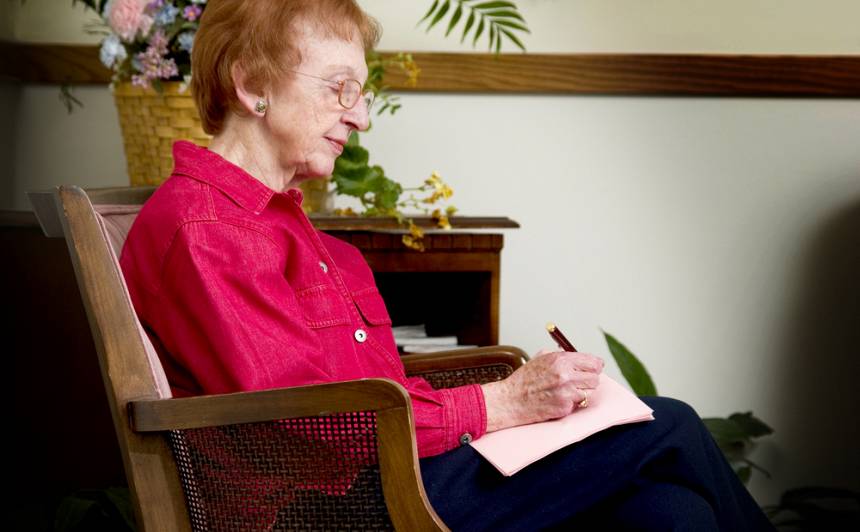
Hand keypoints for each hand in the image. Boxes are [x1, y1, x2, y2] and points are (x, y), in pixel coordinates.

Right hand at [482, 350, 603, 431]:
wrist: (511, 399)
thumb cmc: (524, 380)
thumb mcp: (541, 359)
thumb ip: (562, 356)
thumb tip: (581, 358)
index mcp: (561, 360)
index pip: (593, 362)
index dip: (596, 366)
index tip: (595, 368)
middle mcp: (566, 375)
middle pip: (595, 378)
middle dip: (589, 380)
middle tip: (580, 381)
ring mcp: (566, 393)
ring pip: (588, 392)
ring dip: (581, 392)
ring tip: (566, 391)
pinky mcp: (564, 407)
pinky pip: (578, 404)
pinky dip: (571, 403)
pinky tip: (558, 400)